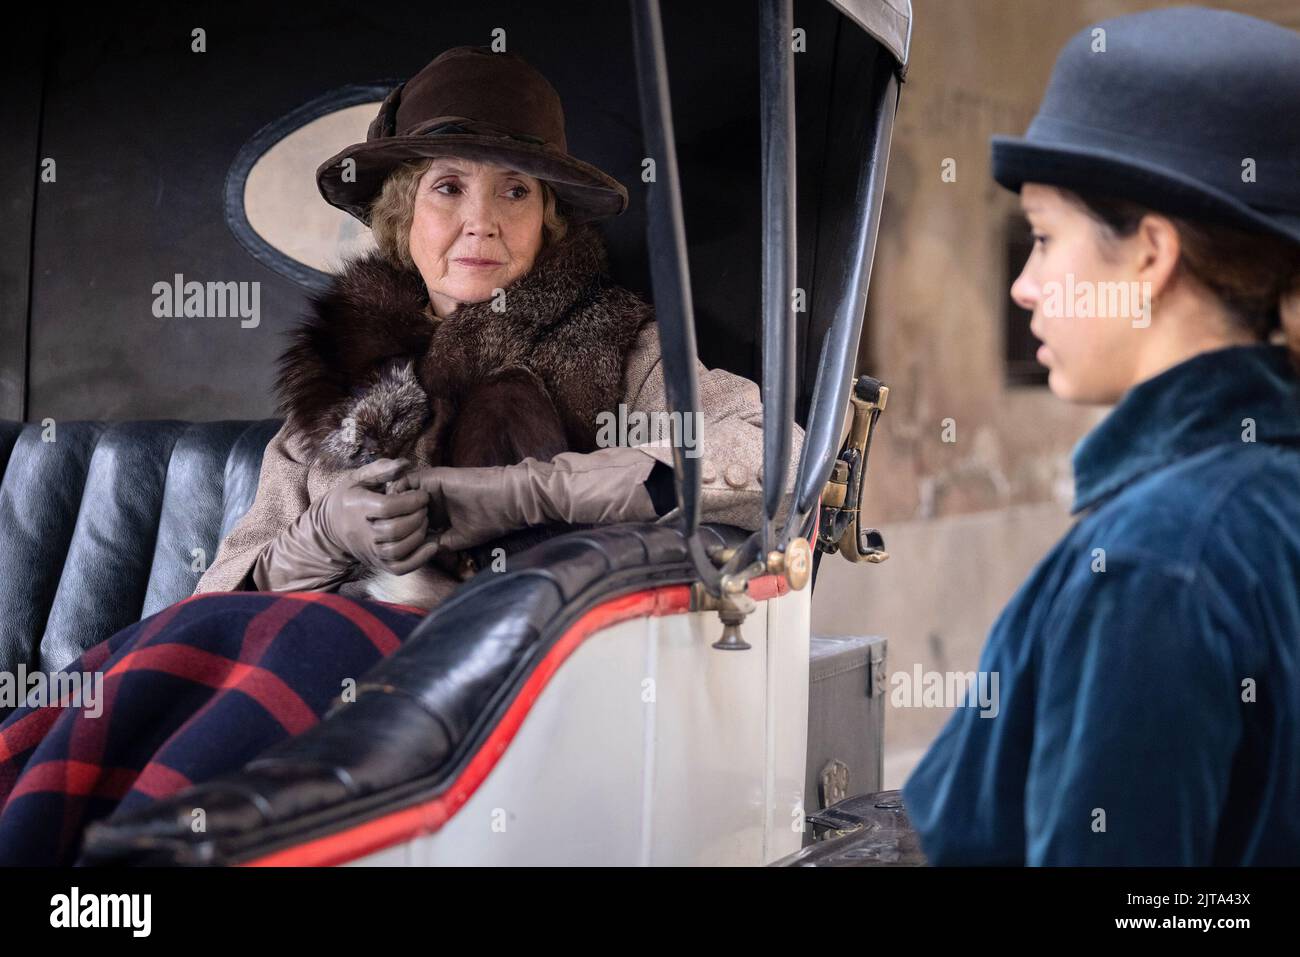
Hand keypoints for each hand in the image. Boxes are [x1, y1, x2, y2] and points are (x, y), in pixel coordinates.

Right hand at [316, 457, 441, 572]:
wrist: (330, 529)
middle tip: (426, 508)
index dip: (410, 501)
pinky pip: (400, 568)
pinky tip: (433, 546)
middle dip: (417, 518)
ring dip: (419, 536)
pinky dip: (419, 560)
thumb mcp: (359, 479)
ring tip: (426, 522)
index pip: (387, 507)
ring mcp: (370, 551)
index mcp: (358, 507)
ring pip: (398, 550)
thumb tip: (405, 463)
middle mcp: (363, 533)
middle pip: (394, 530)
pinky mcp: (378, 564)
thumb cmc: (350, 498)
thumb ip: (381, 469)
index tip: (423, 495)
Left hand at [392, 447, 661, 553]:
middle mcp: (426, 499)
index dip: (397, 541)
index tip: (402, 555)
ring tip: (403, 530)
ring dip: (393, 516)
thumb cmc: (491, 521)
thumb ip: (437, 545)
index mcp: (432, 514)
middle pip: (391, 513)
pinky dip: (399, 502)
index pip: (402, 527)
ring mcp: (426, 487)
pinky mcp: (430, 477)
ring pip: (391, 499)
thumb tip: (415, 560)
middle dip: (390, 530)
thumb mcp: (458, 539)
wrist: (510, 499)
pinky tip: (409, 517)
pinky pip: (401, 486)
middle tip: (398, 543)